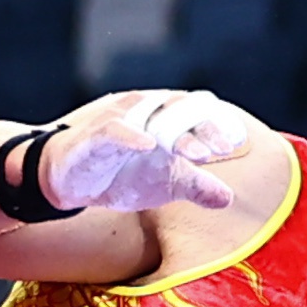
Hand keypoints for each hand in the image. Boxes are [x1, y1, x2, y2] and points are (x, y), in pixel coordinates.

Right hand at [38, 90, 252, 216]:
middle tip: (220, 151)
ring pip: (154, 117)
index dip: (219, 124)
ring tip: (197, 155)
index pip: (200, 111)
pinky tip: (147, 145)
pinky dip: (131, 134)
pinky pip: (116, 128)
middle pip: (183, 108)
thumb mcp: (165, 184)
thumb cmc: (121, 174)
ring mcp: (123, 119)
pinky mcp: (97, 134)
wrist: (71, 182)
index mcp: (169, 119)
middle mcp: (149, 112)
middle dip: (204, 128)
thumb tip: (228, 198)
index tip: (235, 144)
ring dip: (178, 134)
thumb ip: (196, 186)